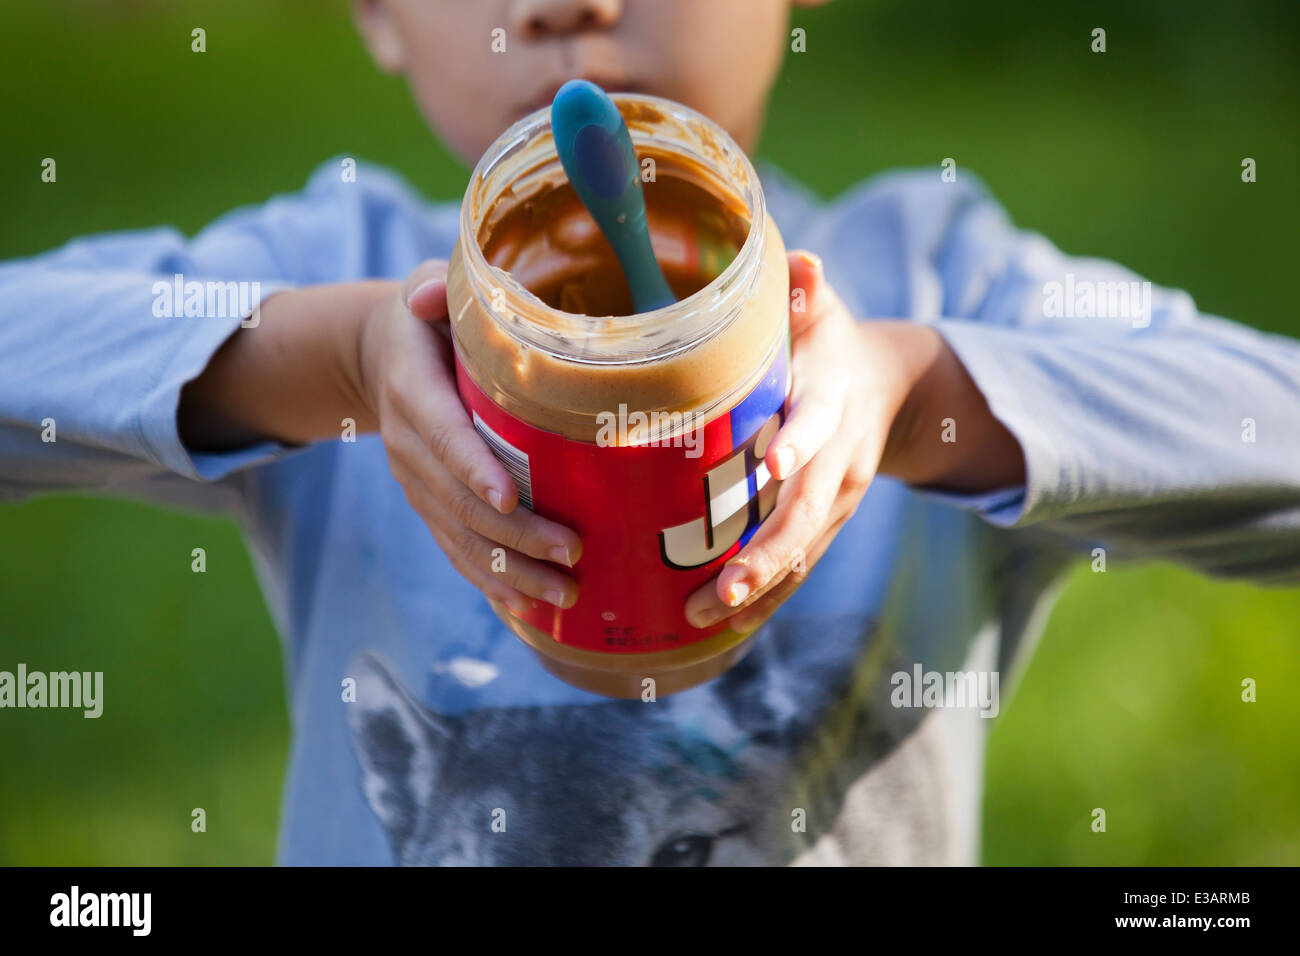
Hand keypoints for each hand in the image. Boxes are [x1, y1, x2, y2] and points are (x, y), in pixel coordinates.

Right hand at [358, 260, 581, 614]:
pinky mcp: (430, 504)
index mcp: (412, 390)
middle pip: (460, 501)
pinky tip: (529, 608)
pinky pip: (457, 550)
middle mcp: (409, 445)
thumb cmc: (428, 318)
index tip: (508, 496)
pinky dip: (491, 581)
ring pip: (461, 538)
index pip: (443, 434)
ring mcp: (418, 483)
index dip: (472, 467)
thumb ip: (432, 290)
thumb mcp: (426, 291)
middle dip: (516, 534)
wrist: (381, 355)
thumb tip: (428, 293)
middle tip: (573, 553)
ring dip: (512, 571)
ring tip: (564, 595)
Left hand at [682, 250, 1023, 634]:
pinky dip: (762, 600)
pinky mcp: (824, 525)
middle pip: (808, 514)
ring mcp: (836, 501)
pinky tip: (718, 626)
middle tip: (722, 588)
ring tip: (701, 620)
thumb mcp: (823, 310)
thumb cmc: (830, 342)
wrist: (887, 387)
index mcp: (833, 404)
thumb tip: (801, 258)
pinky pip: (797, 569)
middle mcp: (840, 462)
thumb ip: (807, 289)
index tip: (771, 465)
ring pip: (802, 554)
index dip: (798, 444)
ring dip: (756, 592)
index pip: (818, 426)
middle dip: (768, 554)